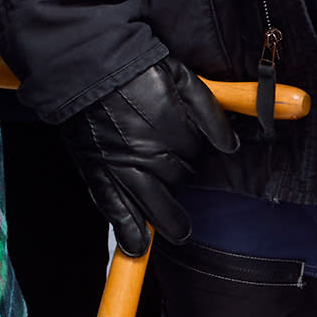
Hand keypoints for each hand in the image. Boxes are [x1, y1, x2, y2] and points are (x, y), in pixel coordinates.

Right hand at [61, 59, 238, 256]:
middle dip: (182, 175)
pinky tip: (137, 247)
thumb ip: (210, 112)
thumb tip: (231, 145)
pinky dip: (128, 231)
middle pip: (180, 178)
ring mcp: (124, 167)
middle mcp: (151, 153)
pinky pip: (116, 210)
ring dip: (170, 222)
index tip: (190, 142)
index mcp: (174, 130)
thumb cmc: (134, 69)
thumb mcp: (182, 78)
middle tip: (177, 168)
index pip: (198, 152)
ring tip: (179, 230)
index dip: (196, 147)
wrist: (86, 68)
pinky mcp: (100, 174)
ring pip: (157, 206)